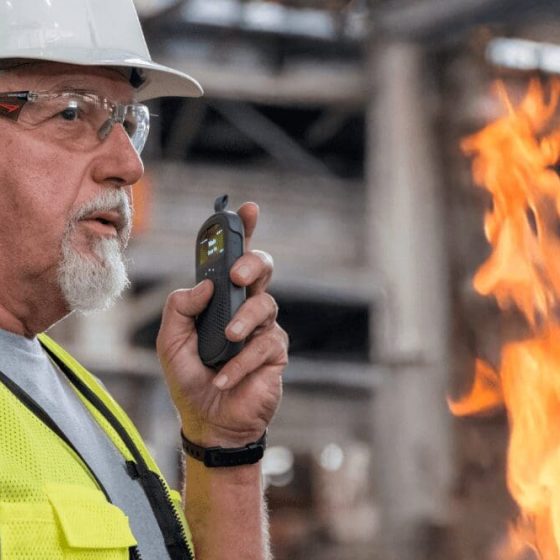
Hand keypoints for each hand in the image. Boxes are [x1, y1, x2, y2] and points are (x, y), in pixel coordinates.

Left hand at [156, 202, 287, 446]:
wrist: (209, 421)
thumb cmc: (190, 378)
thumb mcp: (170, 341)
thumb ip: (179, 307)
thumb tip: (206, 283)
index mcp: (221, 300)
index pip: (234, 259)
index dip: (242, 233)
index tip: (246, 210)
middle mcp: (246, 308)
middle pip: (263, 270)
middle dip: (253, 263)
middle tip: (237, 276)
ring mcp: (264, 329)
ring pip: (266, 305)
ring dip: (243, 321)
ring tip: (225, 341)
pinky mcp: (275, 353)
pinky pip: (265, 345)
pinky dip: (240, 362)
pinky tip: (223, 378)